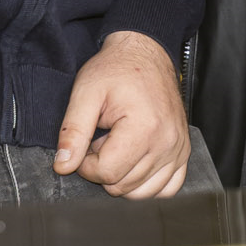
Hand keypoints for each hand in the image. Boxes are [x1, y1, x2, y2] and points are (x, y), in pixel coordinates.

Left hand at [55, 30, 190, 196]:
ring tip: (117, 148)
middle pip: (124, 185)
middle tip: (101, 141)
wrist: (145, 52)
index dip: (86, 164)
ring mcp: (178, 148)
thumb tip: (63, 166)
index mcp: (144, 127)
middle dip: (103, 168)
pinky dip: (148, 184)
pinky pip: (168, 188)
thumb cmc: (117, 69)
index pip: (107, 173)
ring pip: (143, 192)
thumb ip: (72, 131)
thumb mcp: (86, 93)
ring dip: (123, 176)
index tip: (86, 144)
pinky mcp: (183, 151)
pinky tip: (135, 163)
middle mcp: (166, 142)